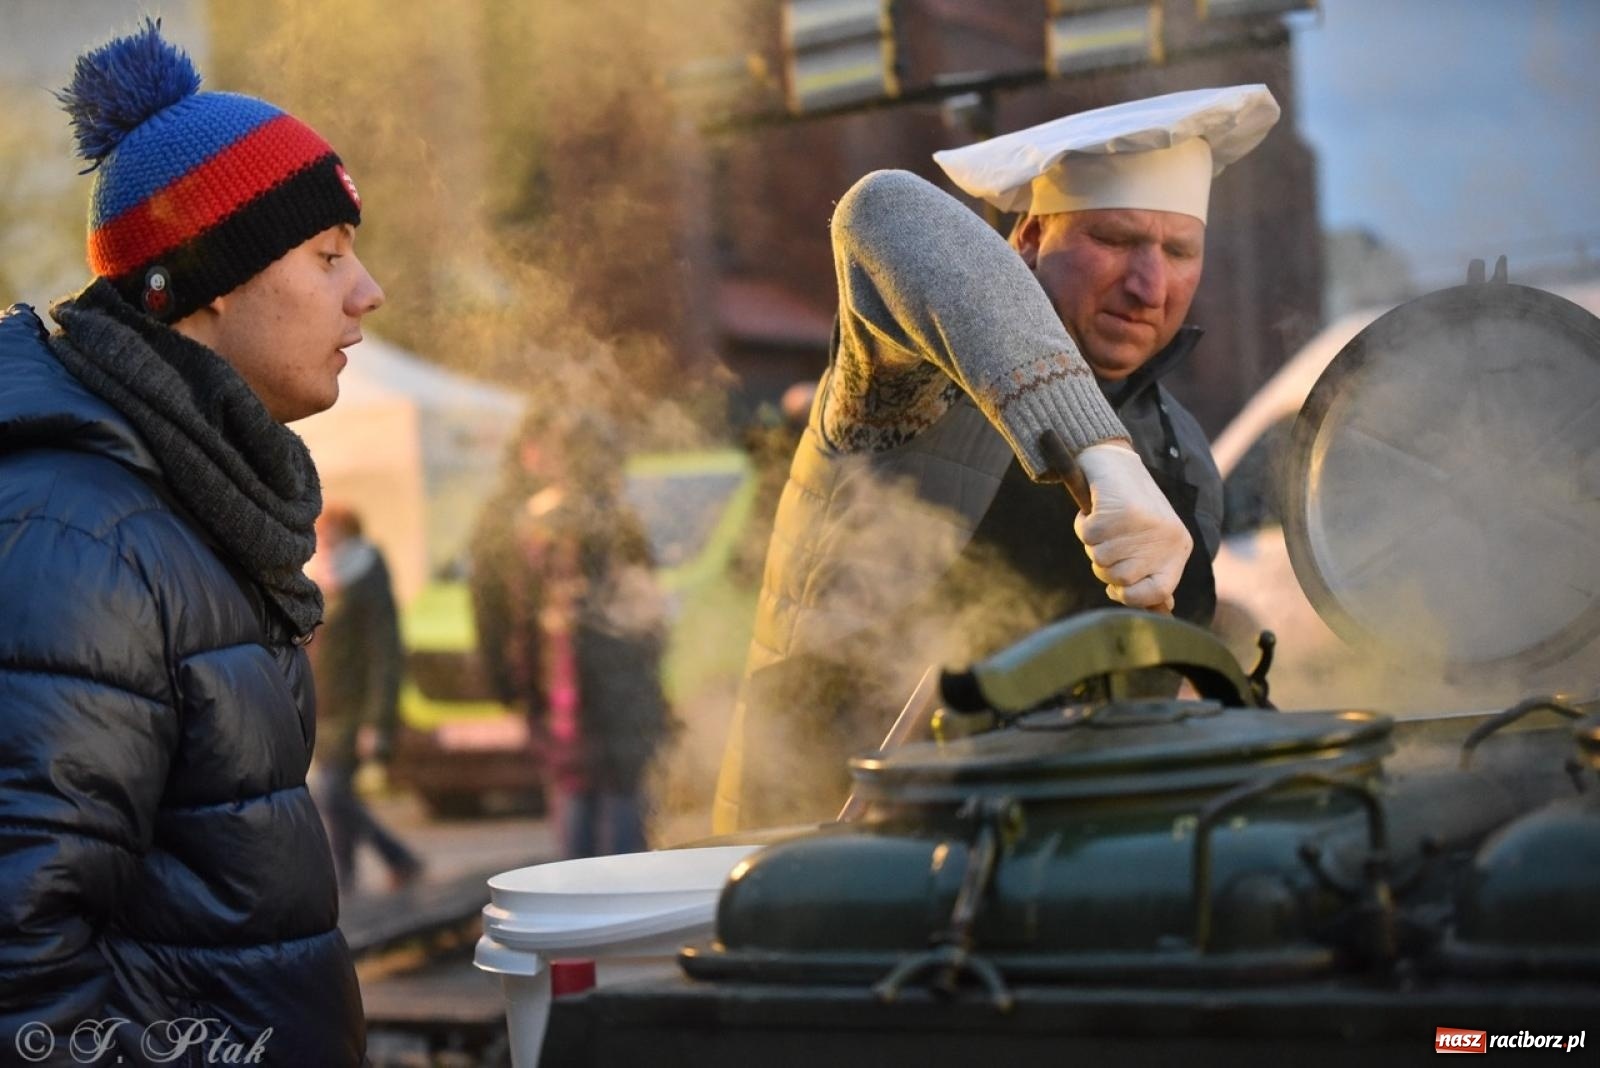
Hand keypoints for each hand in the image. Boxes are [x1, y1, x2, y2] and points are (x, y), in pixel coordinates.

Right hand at [1072, 441, 1191, 611]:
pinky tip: (1095, 510)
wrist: (1116, 462)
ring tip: (1104, 524)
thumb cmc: (1132, 509)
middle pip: (1122, 579)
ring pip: (1100, 559)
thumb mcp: (1151, 542)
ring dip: (1093, 545)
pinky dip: (1083, 525)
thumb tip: (1161, 609)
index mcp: (1178, 547)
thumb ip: (1155, 573)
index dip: (1131, 598)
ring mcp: (1142, 524)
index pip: (1158, 592)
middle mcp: (1165, 537)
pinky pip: (1087, 536)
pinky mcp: (1118, 510)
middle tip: (1107, 545)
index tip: (1116, 591)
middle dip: (1105, 566)